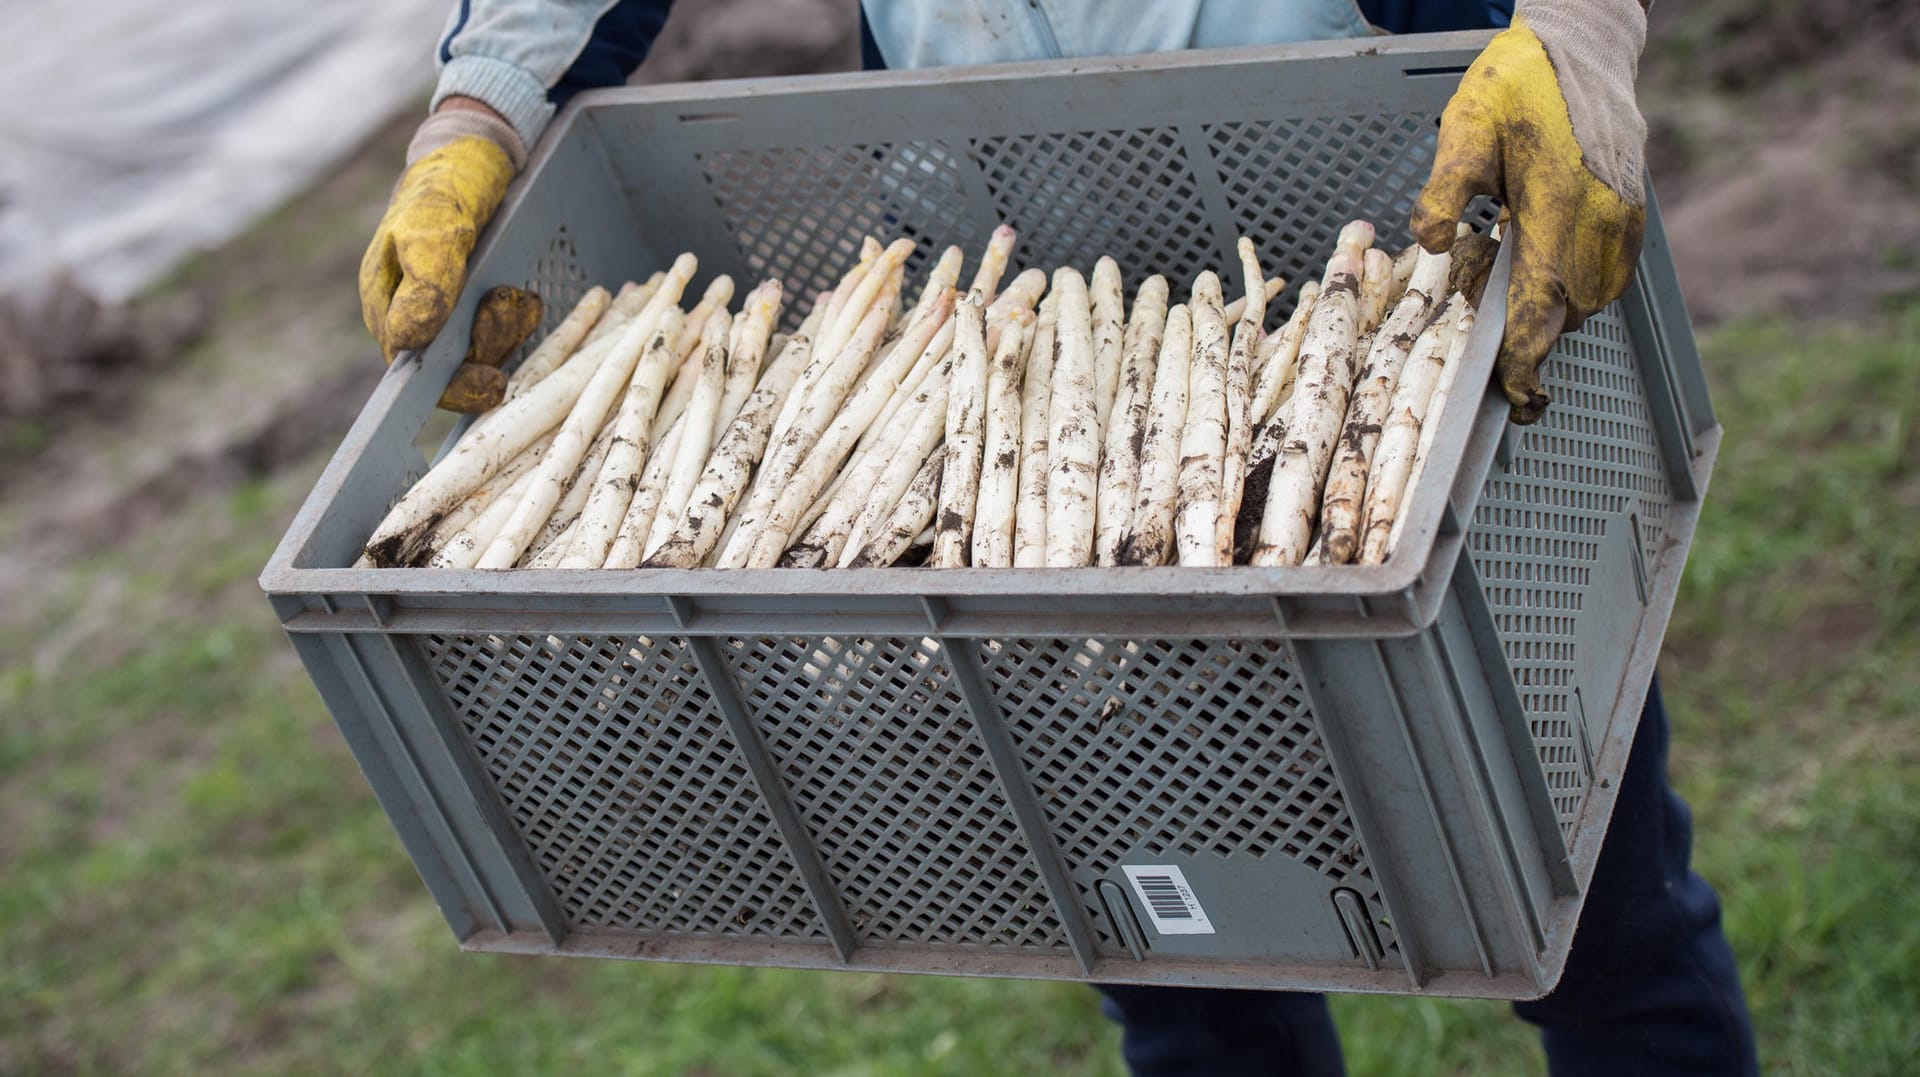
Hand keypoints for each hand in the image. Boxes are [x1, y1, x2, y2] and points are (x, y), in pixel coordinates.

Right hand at [359, 101, 523, 410]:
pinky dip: (520, 320)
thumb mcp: (433, 224)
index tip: (491, 377)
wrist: (479, 159)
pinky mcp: (484, 308)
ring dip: (509, 329)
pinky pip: (507, 335)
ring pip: (485, 353)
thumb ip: (425, 279)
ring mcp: (453, 315)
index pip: (413, 373)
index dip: (453, 385)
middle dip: (490, 345)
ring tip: (515, 292)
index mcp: (388, 306)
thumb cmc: (444, 187)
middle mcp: (417, 319)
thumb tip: (412, 341)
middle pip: (455, 370)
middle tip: (509, 300)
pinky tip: (524, 294)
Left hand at [1413, 3, 1648, 423]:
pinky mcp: (1632, 213)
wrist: (1582, 47)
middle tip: (1490, 324)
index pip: (1542, 306)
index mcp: (1558, 208)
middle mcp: (1600, 223)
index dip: (1526, 360)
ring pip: (1590, 299)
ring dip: (1552, 309)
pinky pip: (1609, 275)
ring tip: (1511, 283)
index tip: (1515, 394)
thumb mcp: (1465, 129)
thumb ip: (1445, 190)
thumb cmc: (1518, 85)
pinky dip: (1576, 288)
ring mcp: (1623, 220)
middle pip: (1565, 313)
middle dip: (1528, 335)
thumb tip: (1435, 244)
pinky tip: (1543, 266)